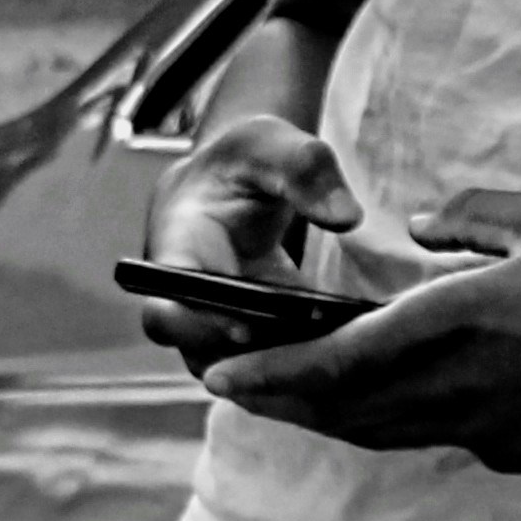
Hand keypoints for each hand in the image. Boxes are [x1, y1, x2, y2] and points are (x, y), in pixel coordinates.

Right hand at [138, 119, 358, 371]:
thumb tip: (346, 219)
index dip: (196, 327)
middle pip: (201, 355)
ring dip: (285, 376)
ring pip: (241, 372)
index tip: (246, 329)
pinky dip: (306, 368)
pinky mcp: (254, 336)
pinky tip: (354, 362)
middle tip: (311, 363)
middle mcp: (187, 300)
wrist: (240, 179)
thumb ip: (307, 171)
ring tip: (340, 366)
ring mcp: (217, 324)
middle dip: (253, 368)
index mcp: (177, 251)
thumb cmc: (247, 158)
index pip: (165, 308)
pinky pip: (273, 366)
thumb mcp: (274, 144)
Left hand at [196, 185, 520, 471]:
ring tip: (291, 397)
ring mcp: (481, 428)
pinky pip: (432, 435)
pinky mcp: (508, 451)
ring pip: (380, 432)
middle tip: (236, 388)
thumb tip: (424, 221)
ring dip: (328, 417)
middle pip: (342, 410)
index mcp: (456, 323)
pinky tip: (388, 401)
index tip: (225, 375)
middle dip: (281, 400)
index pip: (339, 360)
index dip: (273, 371)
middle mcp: (455, 387)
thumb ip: (474, 213)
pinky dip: (391, 420)